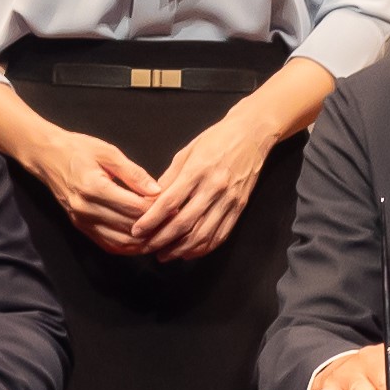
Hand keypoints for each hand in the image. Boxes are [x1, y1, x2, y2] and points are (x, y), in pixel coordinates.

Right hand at [9, 112, 166, 251]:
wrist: (47, 156)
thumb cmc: (78, 149)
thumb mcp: (108, 152)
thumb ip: (133, 173)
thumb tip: (157, 190)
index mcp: (94, 187)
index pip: (133, 207)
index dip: (157, 208)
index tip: (174, 205)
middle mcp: (86, 209)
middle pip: (129, 226)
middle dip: (155, 226)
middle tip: (174, 221)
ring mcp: (82, 221)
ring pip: (120, 241)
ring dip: (143, 242)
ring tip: (162, 234)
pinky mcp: (80, 227)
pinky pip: (107, 244)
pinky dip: (127, 247)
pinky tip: (141, 242)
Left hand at [127, 108, 278, 260]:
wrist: (252, 134)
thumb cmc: (216, 139)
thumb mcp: (187, 152)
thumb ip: (170, 177)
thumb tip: (151, 200)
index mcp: (197, 170)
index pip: (169, 202)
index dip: (151, 220)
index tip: (137, 230)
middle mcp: (214, 187)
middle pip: (184, 223)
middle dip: (162, 239)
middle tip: (147, 248)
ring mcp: (229, 200)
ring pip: (203, 234)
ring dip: (181, 249)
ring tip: (165, 254)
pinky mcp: (239, 207)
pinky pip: (221, 234)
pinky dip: (204, 247)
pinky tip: (190, 252)